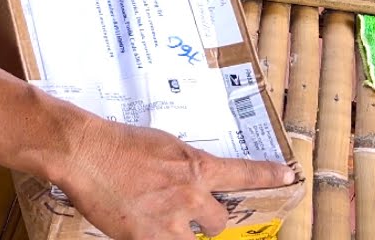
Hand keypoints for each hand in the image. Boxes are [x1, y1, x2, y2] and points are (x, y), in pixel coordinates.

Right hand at [56, 117, 295, 239]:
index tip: (288, 176)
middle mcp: (190, 196)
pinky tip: (136, 224)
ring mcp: (171, 221)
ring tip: (154, 218)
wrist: (87, 153)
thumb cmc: (118, 143)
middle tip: (185, 213)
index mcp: (195, 167)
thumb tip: (188, 178)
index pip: (244, 174)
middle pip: (219, 222)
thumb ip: (181, 166)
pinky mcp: (148, 239)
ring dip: (178, 234)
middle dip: (207, 221)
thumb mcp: (161, 145)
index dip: (268, 176)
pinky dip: (152, 237)